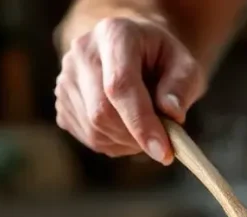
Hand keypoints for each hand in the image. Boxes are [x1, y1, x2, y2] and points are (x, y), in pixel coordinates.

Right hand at [55, 17, 205, 163]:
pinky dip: (114, 143)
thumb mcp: (184, 64)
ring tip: (146, 127)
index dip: (141, 122)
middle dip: (136, 137)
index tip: (163, 152)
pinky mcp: (62, 103)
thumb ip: (182, 86)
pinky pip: (88, 137)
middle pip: (102, 112)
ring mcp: (66, 78)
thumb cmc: (162, 59)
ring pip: (95, 131)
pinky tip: (127, 127)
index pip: (120, 85)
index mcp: (114, 34)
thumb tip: (172, 114)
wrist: (135, 51)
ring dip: (127, 143)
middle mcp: (82, 52)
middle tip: (162, 141)